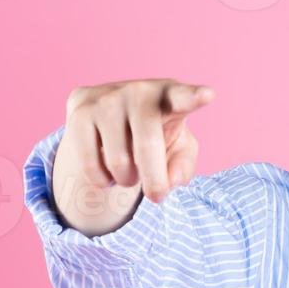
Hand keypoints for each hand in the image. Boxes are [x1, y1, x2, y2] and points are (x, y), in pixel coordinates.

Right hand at [63, 79, 215, 204]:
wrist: (108, 120)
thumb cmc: (154, 133)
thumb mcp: (177, 148)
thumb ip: (183, 164)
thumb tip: (172, 180)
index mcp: (170, 95)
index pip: (182, 97)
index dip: (194, 97)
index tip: (208, 95)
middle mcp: (139, 91)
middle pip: (147, 145)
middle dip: (154, 180)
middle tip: (157, 197)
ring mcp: (107, 98)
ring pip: (118, 161)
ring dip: (127, 179)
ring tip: (129, 171)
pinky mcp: (80, 110)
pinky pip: (91, 164)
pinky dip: (102, 180)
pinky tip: (106, 169)